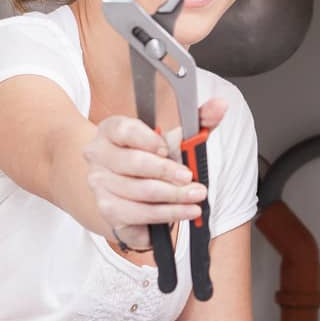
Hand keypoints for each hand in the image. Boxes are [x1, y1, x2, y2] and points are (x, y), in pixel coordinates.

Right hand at [82, 96, 225, 250]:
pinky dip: (167, 214)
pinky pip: (140, 213)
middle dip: (167, 171)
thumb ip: (197, 122)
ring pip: (140, 191)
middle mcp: (99, 156)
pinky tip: (185, 211)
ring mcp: (100, 184)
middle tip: (190, 177)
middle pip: (134, 163)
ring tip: (196, 197)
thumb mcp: (173, 140)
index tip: (168, 148)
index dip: (147, 139)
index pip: (125, 130)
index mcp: (111, 130)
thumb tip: (220, 106)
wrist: (130, 192)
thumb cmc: (151, 160)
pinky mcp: (108, 210)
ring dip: (174, 196)